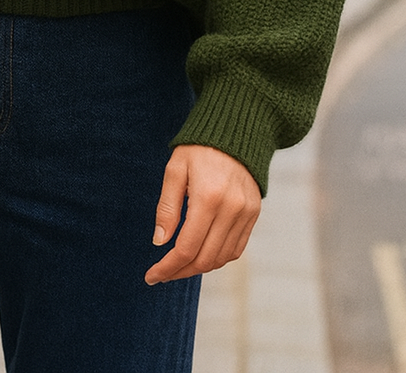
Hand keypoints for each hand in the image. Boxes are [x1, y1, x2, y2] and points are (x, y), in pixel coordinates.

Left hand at [145, 145, 260, 284]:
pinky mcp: (254, 214)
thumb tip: (159, 242)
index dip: (167, 267)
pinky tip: (201, 256)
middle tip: (162, 274)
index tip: (151, 276)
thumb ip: (167, 207)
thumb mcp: (175, 170)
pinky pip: (237, 248)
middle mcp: (231, 209)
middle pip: (205, 259)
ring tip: (178, 267)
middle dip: (181, 272)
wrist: (235, 131)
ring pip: (222, 258)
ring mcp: (246, 213)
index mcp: (208, 197)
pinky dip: (218, 258)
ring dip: (199, 268)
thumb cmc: (198, 148)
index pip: (187, 247)